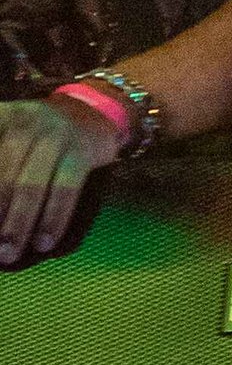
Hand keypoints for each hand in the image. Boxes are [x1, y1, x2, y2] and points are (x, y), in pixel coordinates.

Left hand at [0, 93, 126, 265]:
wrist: (90, 111)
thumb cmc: (35, 138)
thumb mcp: (7, 136)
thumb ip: (0, 167)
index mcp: (1, 119)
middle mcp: (24, 122)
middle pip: (4, 175)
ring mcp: (55, 134)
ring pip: (31, 184)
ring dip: (19, 223)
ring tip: (9, 253)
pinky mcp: (81, 149)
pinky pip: (65, 188)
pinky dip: (53, 218)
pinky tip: (45, 242)